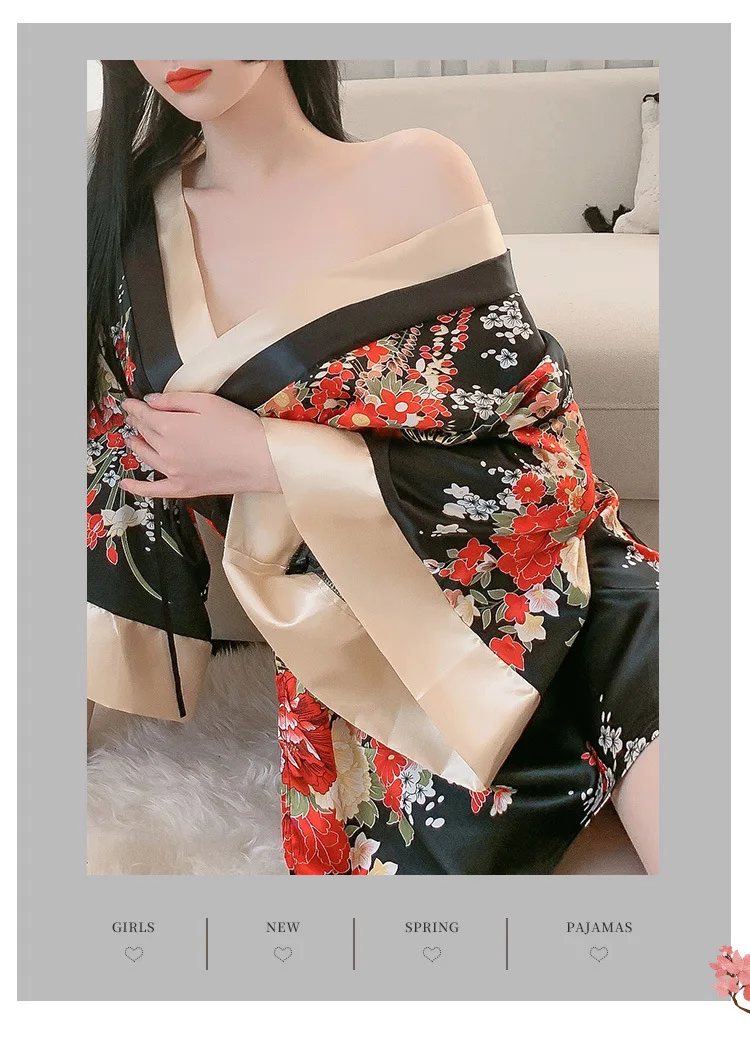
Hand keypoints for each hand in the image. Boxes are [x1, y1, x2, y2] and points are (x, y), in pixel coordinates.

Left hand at [118, 392, 281, 497]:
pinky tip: (124, 484)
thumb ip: (174, 400)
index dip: (134, 407)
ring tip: (132, 438)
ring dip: (136, 445)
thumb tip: (150, 400)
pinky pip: (153, 491)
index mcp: (169, 427)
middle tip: (134, 416)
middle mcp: (165, 451)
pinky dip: (137, 488)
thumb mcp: (207, 402)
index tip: (130, 402)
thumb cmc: (239, 427)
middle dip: (137, 422)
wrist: (261, 459)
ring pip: (146, 456)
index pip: (143, 414)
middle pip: (144, 433)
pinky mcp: (184, 489)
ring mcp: (173, 472)